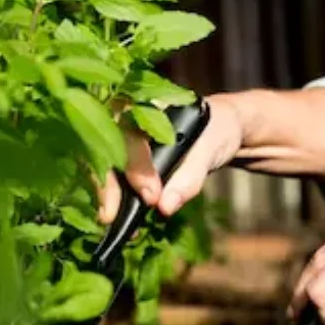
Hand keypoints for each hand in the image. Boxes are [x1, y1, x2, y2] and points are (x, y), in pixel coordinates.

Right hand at [96, 94, 243, 222]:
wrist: (220, 127)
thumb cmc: (214, 130)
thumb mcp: (209, 150)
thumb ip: (188, 177)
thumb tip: (164, 207)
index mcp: (145, 104)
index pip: (132, 137)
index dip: (138, 168)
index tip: (150, 197)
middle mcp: (127, 117)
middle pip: (107, 150)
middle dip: (107, 185)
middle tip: (110, 215)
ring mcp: (122, 135)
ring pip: (104, 164)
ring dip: (106, 194)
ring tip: (112, 220)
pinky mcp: (125, 155)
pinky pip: (112, 175)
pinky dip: (114, 196)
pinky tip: (120, 218)